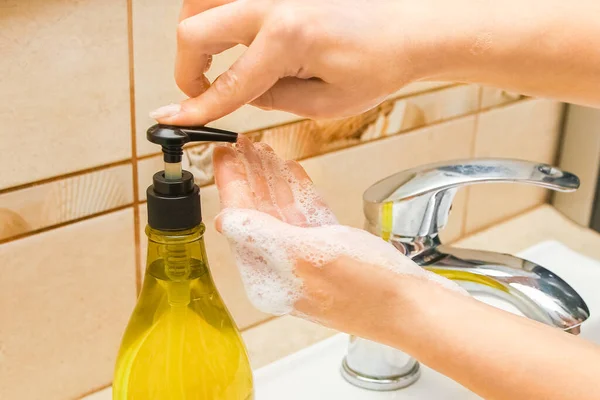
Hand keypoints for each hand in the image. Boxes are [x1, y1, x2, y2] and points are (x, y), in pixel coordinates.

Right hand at [150, 0, 417, 124]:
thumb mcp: (326, 102)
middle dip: (186, 69)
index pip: (227, 83)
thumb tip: (243, 92)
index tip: (173, 119)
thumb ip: (273, 98)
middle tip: (196, 91)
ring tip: (211, 61)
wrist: (409, 27)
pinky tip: (231, 35)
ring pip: (202, 2)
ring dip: (197, 34)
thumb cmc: (382, 61)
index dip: (196, 108)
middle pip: (194, 30)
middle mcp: (272, 2)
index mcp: (287, 37)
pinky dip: (218, 15)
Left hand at [212, 137, 463, 336]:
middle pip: (257, 212)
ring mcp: (307, 260)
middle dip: (250, 175)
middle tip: (242, 142)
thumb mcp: (309, 257)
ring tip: (263, 149)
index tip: (222, 152)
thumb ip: (262, 236)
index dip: (230, 183)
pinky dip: (299, 192)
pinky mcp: (330, 253)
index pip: (239, 220)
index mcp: (267, 275)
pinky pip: (306, 216)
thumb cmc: (368, 289)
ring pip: (282, 212)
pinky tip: (292, 171)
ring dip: (273, 179)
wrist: (415, 309)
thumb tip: (223, 218)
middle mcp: (282, 269)